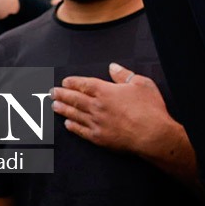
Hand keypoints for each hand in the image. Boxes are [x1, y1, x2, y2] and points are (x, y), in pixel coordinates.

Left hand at [52, 62, 171, 153]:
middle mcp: (98, 106)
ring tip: (54, 106)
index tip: (64, 82)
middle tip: (52, 92)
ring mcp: (97, 123)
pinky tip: (67, 123)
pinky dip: (72, 126)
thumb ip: (124, 75)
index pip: (84, 84)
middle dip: (61, 94)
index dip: (73, 82)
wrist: (152, 134)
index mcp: (106, 91)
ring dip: (63, 109)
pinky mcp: (99, 138)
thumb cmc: (150, 109)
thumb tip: (113, 67)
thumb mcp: (141, 83)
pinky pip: (80, 131)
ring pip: (74, 114)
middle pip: (74, 99)